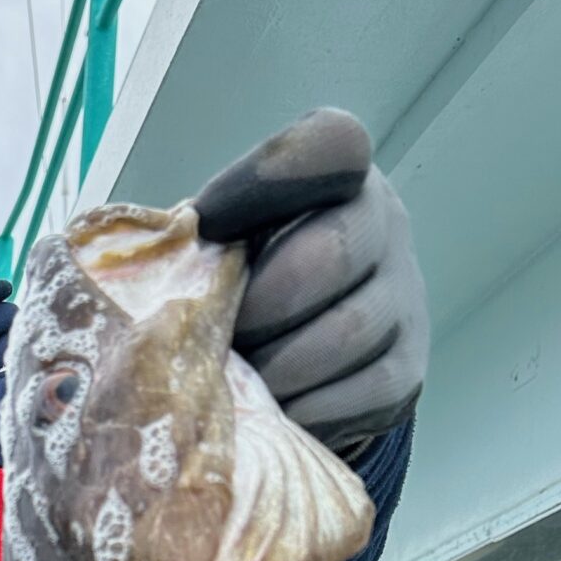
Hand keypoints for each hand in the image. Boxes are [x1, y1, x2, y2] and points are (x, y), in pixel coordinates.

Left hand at [194, 109, 427, 454]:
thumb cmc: (237, 279)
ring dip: (278, 366)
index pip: (332, 146)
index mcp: (334, 173)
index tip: (207, 223)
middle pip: (333, 253)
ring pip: (350, 331)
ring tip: (236, 384)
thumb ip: (192, 238)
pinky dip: (308, 410)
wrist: (294, 347)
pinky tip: (272, 414)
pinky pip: (365, 392)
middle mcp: (382, 223)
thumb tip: (152, 262)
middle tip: (218, 334)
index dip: (265, 181)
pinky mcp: (407, 370)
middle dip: (261, 304)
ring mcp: (403, 297)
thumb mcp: (214, 241)